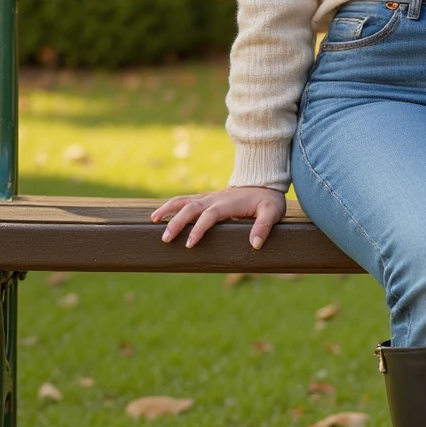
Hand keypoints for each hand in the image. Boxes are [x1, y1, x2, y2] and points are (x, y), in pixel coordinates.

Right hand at [151, 185, 285, 248]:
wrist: (263, 182)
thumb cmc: (268, 200)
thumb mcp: (272, 212)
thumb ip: (264, 226)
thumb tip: (255, 245)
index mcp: (228, 204)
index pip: (210, 216)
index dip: (199, 229)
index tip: (190, 244)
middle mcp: (215, 199)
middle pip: (191, 208)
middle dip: (176, 222)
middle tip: (166, 239)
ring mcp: (208, 197)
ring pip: (183, 200)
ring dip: (167, 209)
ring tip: (153, 221)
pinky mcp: (206, 198)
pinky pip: (185, 200)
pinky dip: (171, 205)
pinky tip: (160, 214)